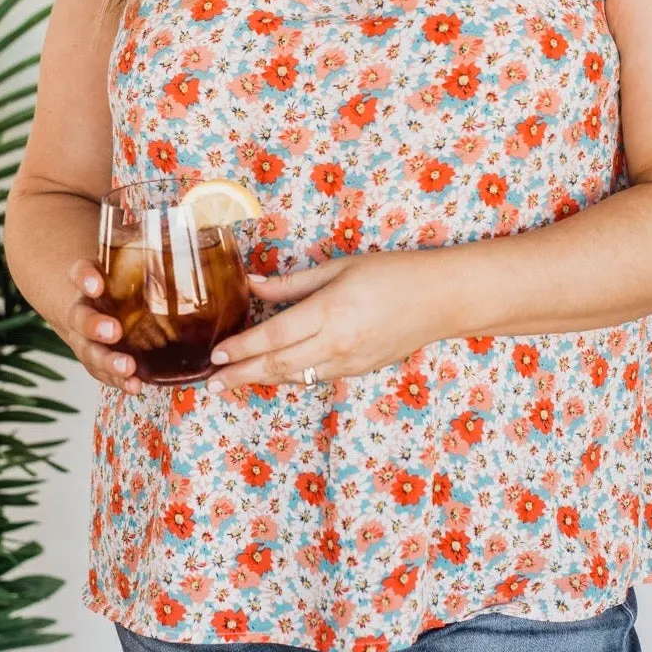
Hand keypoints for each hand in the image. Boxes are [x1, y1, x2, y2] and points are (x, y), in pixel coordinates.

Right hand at [65, 258, 142, 395]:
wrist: (97, 302)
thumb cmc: (123, 278)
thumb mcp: (131, 259)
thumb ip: (155, 247)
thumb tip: (196, 232)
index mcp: (90, 280)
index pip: (80, 273)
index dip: (85, 278)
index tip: (95, 284)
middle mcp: (84, 309)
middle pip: (81, 318)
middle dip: (95, 326)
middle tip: (113, 331)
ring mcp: (88, 338)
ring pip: (90, 351)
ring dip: (108, 361)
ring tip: (128, 368)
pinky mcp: (99, 359)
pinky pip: (104, 372)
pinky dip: (120, 381)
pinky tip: (137, 386)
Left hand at [205, 247, 463, 392]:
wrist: (440, 300)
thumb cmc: (392, 274)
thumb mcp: (339, 267)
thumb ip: (293, 282)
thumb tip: (252, 283)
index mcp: (330, 313)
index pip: (273, 337)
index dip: (241, 348)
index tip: (215, 355)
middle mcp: (337, 344)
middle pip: (277, 366)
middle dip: (241, 376)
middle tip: (211, 383)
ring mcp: (349, 362)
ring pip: (295, 377)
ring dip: (262, 380)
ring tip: (233, 381)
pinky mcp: (359, 371)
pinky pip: (316, 377)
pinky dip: (291, 376)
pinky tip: (273, 373)